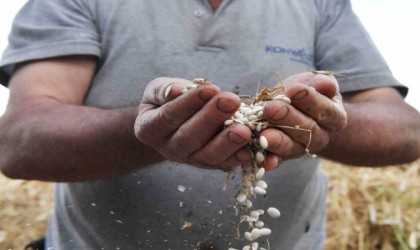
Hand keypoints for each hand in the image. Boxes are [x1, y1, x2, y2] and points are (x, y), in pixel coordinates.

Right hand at [134, 77, 252, 169]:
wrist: (174, 122)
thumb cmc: (166, 100)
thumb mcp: (157, 90)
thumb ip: (164, 90)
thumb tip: (177, 91)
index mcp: (149, 129)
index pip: (169, 115)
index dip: (189, 103)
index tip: (211, 88)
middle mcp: (168, 149)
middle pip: (190, 136)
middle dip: (212, 118)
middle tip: (231, 101)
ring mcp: (190, 160)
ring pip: (208, 155)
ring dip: (228, 142)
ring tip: (244, 129)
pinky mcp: (209, 165)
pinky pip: (224, 164)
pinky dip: (239, 158)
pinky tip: (252, 150)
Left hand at [259, 72, 347, 168]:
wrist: (290, 106)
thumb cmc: (305, 90)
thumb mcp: (314, 83)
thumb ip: (321, 84)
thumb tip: (326, 84)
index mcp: (334, 118)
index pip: (326, 110)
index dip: (310, 100)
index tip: (294, 89)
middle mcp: (320, 137)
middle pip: (307, 130)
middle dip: (288, 118)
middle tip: (272, 108)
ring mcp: (300, 149)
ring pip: (291, 147)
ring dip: (277, 142)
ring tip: (264, 135)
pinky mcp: (283, 156)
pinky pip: (276, 160)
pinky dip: (269, 161)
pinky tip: (263, 160)